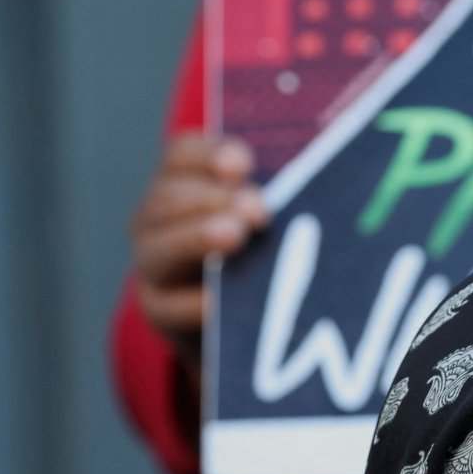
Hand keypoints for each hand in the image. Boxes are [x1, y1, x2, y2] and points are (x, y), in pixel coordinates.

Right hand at [129, 134, 267, 369]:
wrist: (236, 318)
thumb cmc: (258, 253)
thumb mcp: (262, 220)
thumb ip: (274, 200)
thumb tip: (319, 188)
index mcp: (180, 184)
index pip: (182, 156)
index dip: (210, 155)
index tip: (244, 164)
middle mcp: (156, 220)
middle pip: (169, 198)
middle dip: (212, 199)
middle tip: (256, 208)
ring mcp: (153, 265)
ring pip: (161, 248)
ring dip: (197, 238)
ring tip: (234, 236)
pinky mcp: (159, 310)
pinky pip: (169, 305)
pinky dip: (194, 302)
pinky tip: (217, 301)